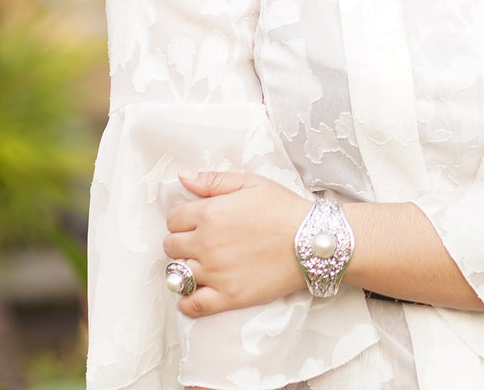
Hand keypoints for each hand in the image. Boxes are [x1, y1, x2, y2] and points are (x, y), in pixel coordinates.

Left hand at [163, 171, 312, 316]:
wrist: (312, 241)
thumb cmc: (284, 208)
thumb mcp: (252, 183)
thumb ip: (214, 180)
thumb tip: (182, 177)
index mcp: (210, 214)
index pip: (173, 219)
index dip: (183, 218)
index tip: (196, 221)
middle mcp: (207, 245)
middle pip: (171, 246)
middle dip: (182, 241)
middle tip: (201, 241)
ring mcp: (216, 273)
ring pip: (178, 274)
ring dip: (186, 267)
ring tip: (202, 263)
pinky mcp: (228, 297)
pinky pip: (191, 305)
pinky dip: (187, 301)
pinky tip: (196, 291)